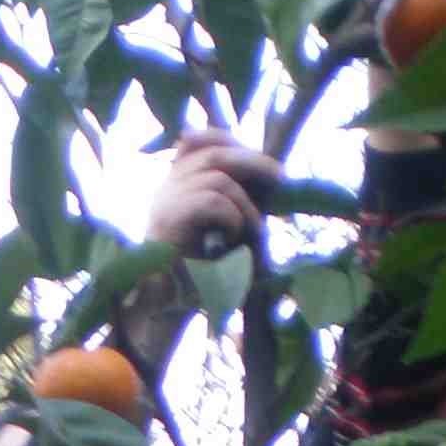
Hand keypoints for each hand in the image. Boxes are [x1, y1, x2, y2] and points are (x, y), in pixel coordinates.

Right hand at [143, 129, 281, 259]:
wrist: (165, 306)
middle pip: (213, 154)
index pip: (196, 141)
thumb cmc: (198, 270)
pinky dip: (233, 217)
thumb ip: (237, 198)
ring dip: (246, 204)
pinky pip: (212, 201)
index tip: (258, 159)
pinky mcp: (169, 219)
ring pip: (218, 178)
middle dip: (253, 162)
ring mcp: (165, 201)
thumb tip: (273, 173)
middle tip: (280, 178)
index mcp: (175, 184)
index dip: (228, 140)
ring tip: (252, 230)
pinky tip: (232, 238)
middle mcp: (166, 187)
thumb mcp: (222, 225)